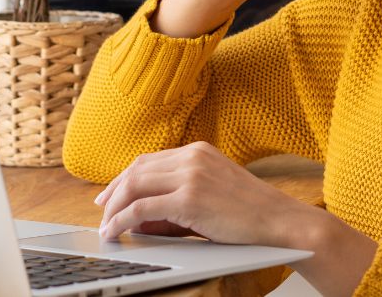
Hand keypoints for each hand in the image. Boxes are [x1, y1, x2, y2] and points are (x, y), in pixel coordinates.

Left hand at [94, 141, 318, 245]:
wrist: (280, 221)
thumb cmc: (250, 214)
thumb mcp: (211, 195)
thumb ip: (178, 199)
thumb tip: (140, 216)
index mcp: (198, 151)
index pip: (149, 160)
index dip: (124, 178)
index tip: (110, 195)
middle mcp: (192, 157)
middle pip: (137, 169)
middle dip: (113, 191)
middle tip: (101, 211)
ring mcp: (191, 175)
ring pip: (134, 185)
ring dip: (114, 207)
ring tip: (107, 225)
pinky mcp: (190, 198)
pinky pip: (142, 207)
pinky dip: (122, 219)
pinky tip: (115, 231)